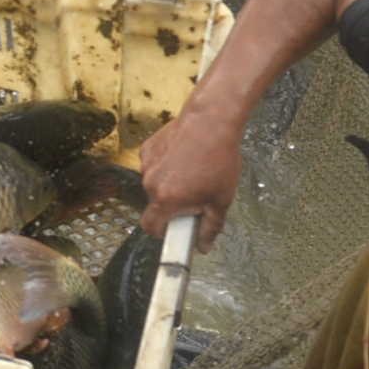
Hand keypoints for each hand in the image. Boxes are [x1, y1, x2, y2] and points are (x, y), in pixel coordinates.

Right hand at [139, 96, 243, 251]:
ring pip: (155, 183)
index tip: (175, 227)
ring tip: (193, 171)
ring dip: (169, 184)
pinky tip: (184, 156)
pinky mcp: (147, 148)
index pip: (150, 227)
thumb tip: (203, 248)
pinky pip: (154, 165)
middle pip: (155, 204)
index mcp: (166, 199)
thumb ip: (210, 228)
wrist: (211, 120)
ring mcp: (147, 164)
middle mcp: (150, 183)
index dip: (161, 232)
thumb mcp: (221, 200)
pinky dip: (166, 165)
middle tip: (195, 195)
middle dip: (171, 204)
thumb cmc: (219, 160)